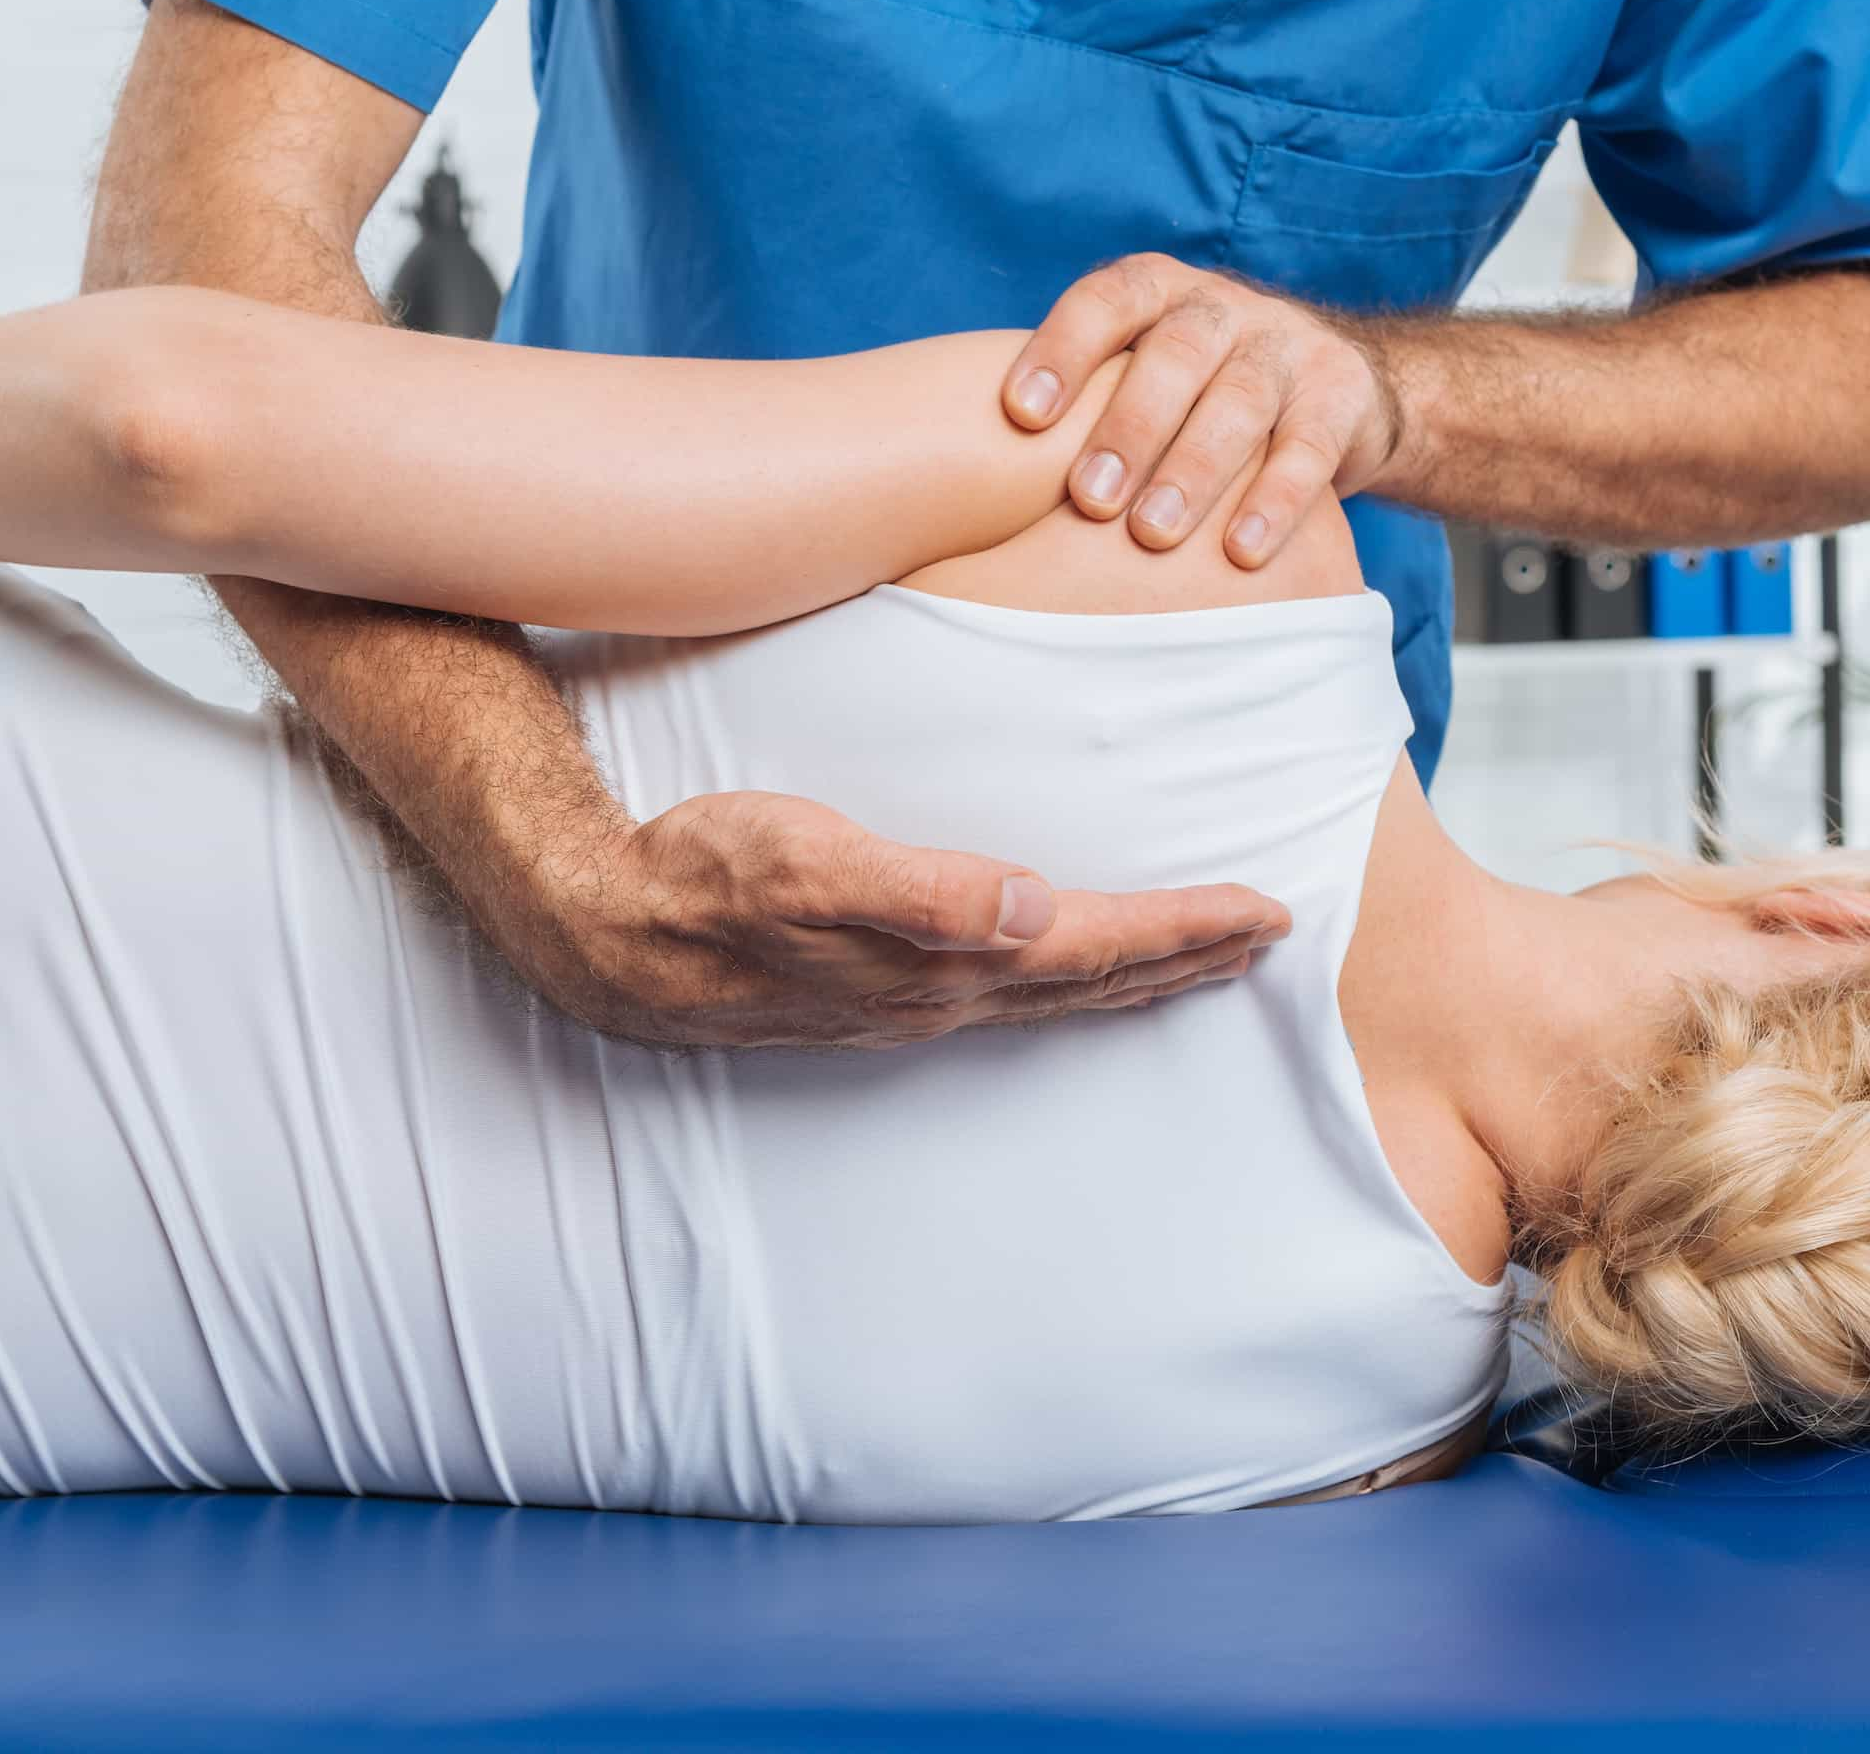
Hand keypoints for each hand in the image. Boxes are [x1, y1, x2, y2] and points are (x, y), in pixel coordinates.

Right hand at [514, 790, 1289, 1050]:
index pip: (1094, 948)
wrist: (599, 932)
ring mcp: (903, 1006)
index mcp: (942, 965)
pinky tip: (1057, 967)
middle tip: (1271, 939)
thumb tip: (1033, 908)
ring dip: (1131, 976)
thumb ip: (921, 890)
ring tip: (1195, 958)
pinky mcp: (871, 993)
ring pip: (1051, 997)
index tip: (1269, 913)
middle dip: (1184, 961)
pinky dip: (1061, 981)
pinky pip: (1002, 997)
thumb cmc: (700, 878)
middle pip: (1090, 984)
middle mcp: (937, 999)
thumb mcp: (805, 862)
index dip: (1184, 931)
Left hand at [1001, 254, 1402, 568]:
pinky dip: (1276, 500)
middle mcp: (1221, 308)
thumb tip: (954, 474)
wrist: (1336, 390)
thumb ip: (1074, 403)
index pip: (1104, 302)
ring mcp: (1286, 345)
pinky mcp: (1340, 394)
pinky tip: (1241, 553)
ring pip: (1239, 401)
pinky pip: (1308, 446)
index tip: (1018, 413)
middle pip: (1174, 354)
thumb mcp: (1135, 375)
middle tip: (1088, 499)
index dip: (1062, 349)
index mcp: (1155, 293)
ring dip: (1193, 471)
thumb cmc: (1189, 398)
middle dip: (1128, 427)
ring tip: (1152, 536)